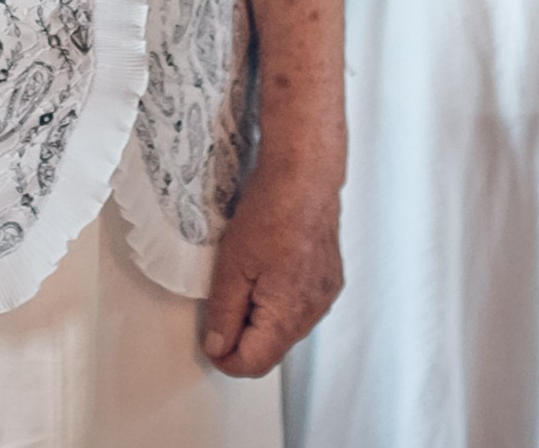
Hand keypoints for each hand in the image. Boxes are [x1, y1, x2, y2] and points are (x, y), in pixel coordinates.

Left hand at [202, 155, 343, 377]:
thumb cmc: (273, 210)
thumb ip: (223, 312)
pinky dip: (279, 297)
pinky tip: (267, 268)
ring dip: (261, 315)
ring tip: (244, 277)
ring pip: (285, 327)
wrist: (305, 173)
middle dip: (242, 335)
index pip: (254, 364)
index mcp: (289, 316)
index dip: (225, 357)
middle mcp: (313, 311)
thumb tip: (217, 345)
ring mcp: (324, 295)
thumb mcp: (231, 264)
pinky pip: (299, 304)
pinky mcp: (328, 278)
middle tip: (221, 299)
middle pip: (271, 348)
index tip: (209, 340)